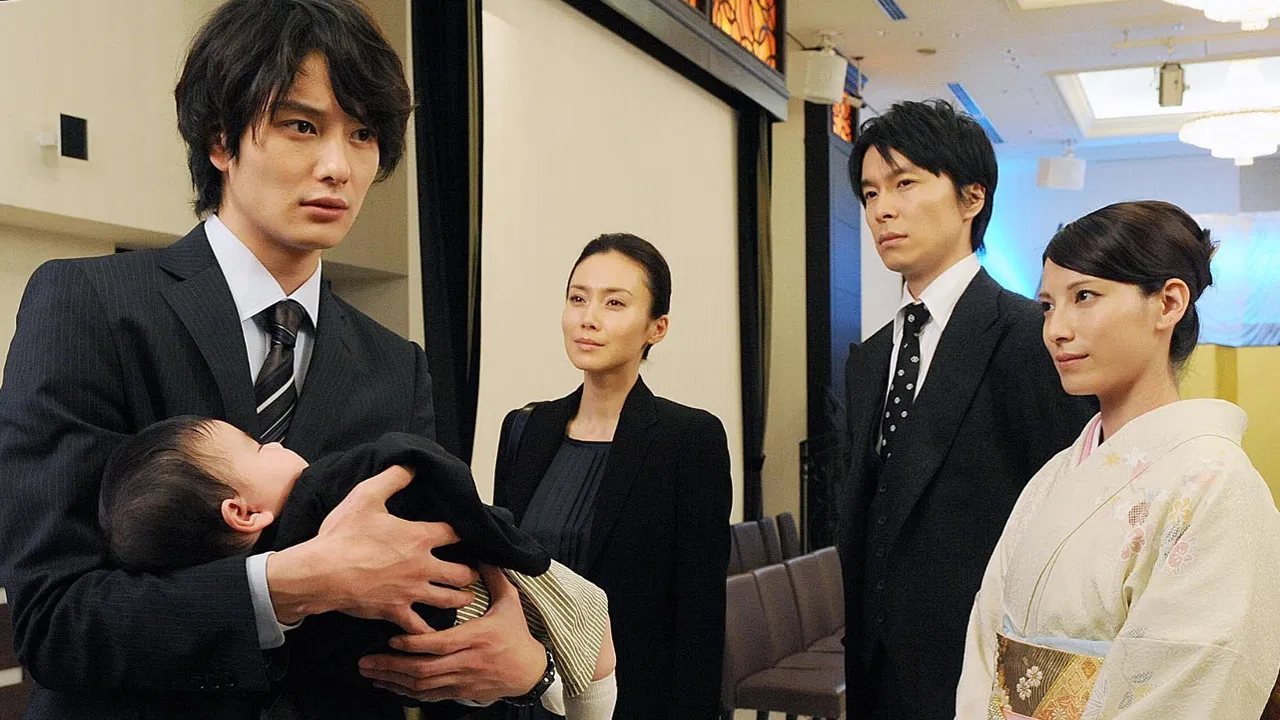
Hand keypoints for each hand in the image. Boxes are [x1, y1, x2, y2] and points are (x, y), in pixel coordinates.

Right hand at [267, 465, 478, 630]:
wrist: (321, 573)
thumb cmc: (343, 536)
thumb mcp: (367, 497)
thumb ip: (392, 479)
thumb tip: (410, 466)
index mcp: (419, 538)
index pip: (455, 533)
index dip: (463, 532)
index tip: (467, 533)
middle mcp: (422, 566)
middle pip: (462, 572)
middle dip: (470, 572)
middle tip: (472, 572)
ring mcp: (411, 592)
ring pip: (449, 599)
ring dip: (460, 598)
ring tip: (466, 597)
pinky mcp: (396, 612)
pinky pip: (420, 627)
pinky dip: (429, 631)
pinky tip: (433, 632)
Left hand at [358, 565, 547, 702]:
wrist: (528, 671)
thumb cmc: (517, 635)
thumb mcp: (510, 603)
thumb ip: (495, 579)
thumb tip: (482, 555)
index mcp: (478, 637)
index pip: (441, 644)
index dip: (415, 644)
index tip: (392, 640)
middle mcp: (468, 661)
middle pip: (425, 669)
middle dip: (393, 666)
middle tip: (366, 661)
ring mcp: (463, 680)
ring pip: (423, 685)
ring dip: (394, 681)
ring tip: (371, 673)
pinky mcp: (460, 692)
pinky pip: (429, 695)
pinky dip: (406, 692)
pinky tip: (389, 686)